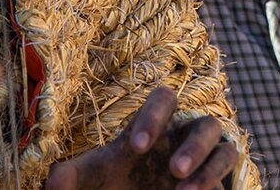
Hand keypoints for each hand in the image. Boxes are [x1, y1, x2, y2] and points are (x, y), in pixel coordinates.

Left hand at [46, 87, 238, 189]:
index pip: (164, 99)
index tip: (137, 148)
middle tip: (173, 171)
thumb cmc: (118, 181)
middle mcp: (185, 134)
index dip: (154, 116)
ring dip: (207, 165)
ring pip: (222, 144)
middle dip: (192, 146)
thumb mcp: (95, 178)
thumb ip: (72, 176)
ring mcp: (205, 155)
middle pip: (203, 122)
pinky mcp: (217, 176)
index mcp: (156, 123)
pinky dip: (215, 180)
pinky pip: (228, 166)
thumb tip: (51, 182)